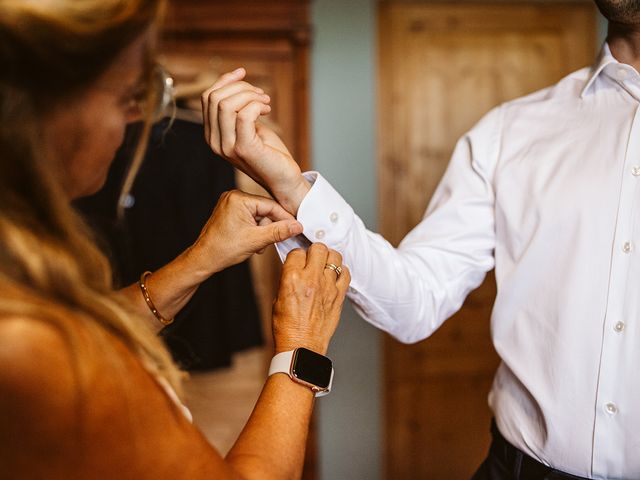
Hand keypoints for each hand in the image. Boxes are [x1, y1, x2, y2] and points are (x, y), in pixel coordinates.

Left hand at [188, 190, 302, 274]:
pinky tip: (251, 241)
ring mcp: (231, 204)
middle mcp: (234, 197)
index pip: (271, 205)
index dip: (285, 218)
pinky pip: (250, 217)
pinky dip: (254, 229)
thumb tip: (296, 226)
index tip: (297, 227)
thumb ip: (279, 231)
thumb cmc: (223, 249)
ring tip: (257, 245)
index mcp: (239, 199)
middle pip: (265, 210)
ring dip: (262, 230)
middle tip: (272, 241)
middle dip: (270, 227)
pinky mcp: (230, 212)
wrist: (204, 259)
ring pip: (258, 215)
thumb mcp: (256, 240)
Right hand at [201, 68, 310, 214]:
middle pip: (215, 97)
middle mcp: (215, 142)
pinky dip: (256, 105)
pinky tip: (266, 110)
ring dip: (249, 95)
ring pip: (226, 104)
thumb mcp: (250, 125)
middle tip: (261, 95)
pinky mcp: (243, 149)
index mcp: (213, 135)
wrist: (285, 180)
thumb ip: (238, 108)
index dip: (225, 80)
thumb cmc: (270, 153)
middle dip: (240, 87)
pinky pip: (243, 114)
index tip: (243, 74)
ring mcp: (227, 147)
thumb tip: (234, 79)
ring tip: (265, 102)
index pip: (207, 97)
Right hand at [272, 243, 350, 354]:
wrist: (301, 347)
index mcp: (292, 278)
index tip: (297, 261)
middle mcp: (311, 279)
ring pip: (335, 256)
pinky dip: (341, 271)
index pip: (297, 252)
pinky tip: (335, 276)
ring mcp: (328, 287)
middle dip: (314, 251)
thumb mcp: (277, 299)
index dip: (296, 255)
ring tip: (325, 265)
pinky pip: (346, 274)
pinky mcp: (339, 296)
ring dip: (329, 258)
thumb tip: (294, 269)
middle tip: (312, 259)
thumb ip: (287, 280)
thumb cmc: (287, 328)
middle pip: (318, 248)